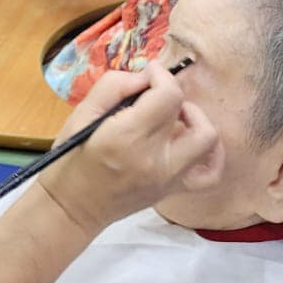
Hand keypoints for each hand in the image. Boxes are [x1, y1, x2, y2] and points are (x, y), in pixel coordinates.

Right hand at [40, 63, 221, 233]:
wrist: (72, 208)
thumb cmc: (70, 159)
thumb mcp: (80, 114)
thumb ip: (114, 86)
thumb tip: (146, 77)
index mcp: (127, 137)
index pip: (168, 96)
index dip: (161, 76)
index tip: (148, 74)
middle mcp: (154, 158)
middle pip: (186, 111)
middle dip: (172, 94)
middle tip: (153, 96)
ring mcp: (168, 178)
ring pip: (207, 138)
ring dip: (195, 119)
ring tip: (173, 118)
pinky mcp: (172, 190)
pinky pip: (210, 174)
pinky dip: (213, 155)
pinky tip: (194, 142)